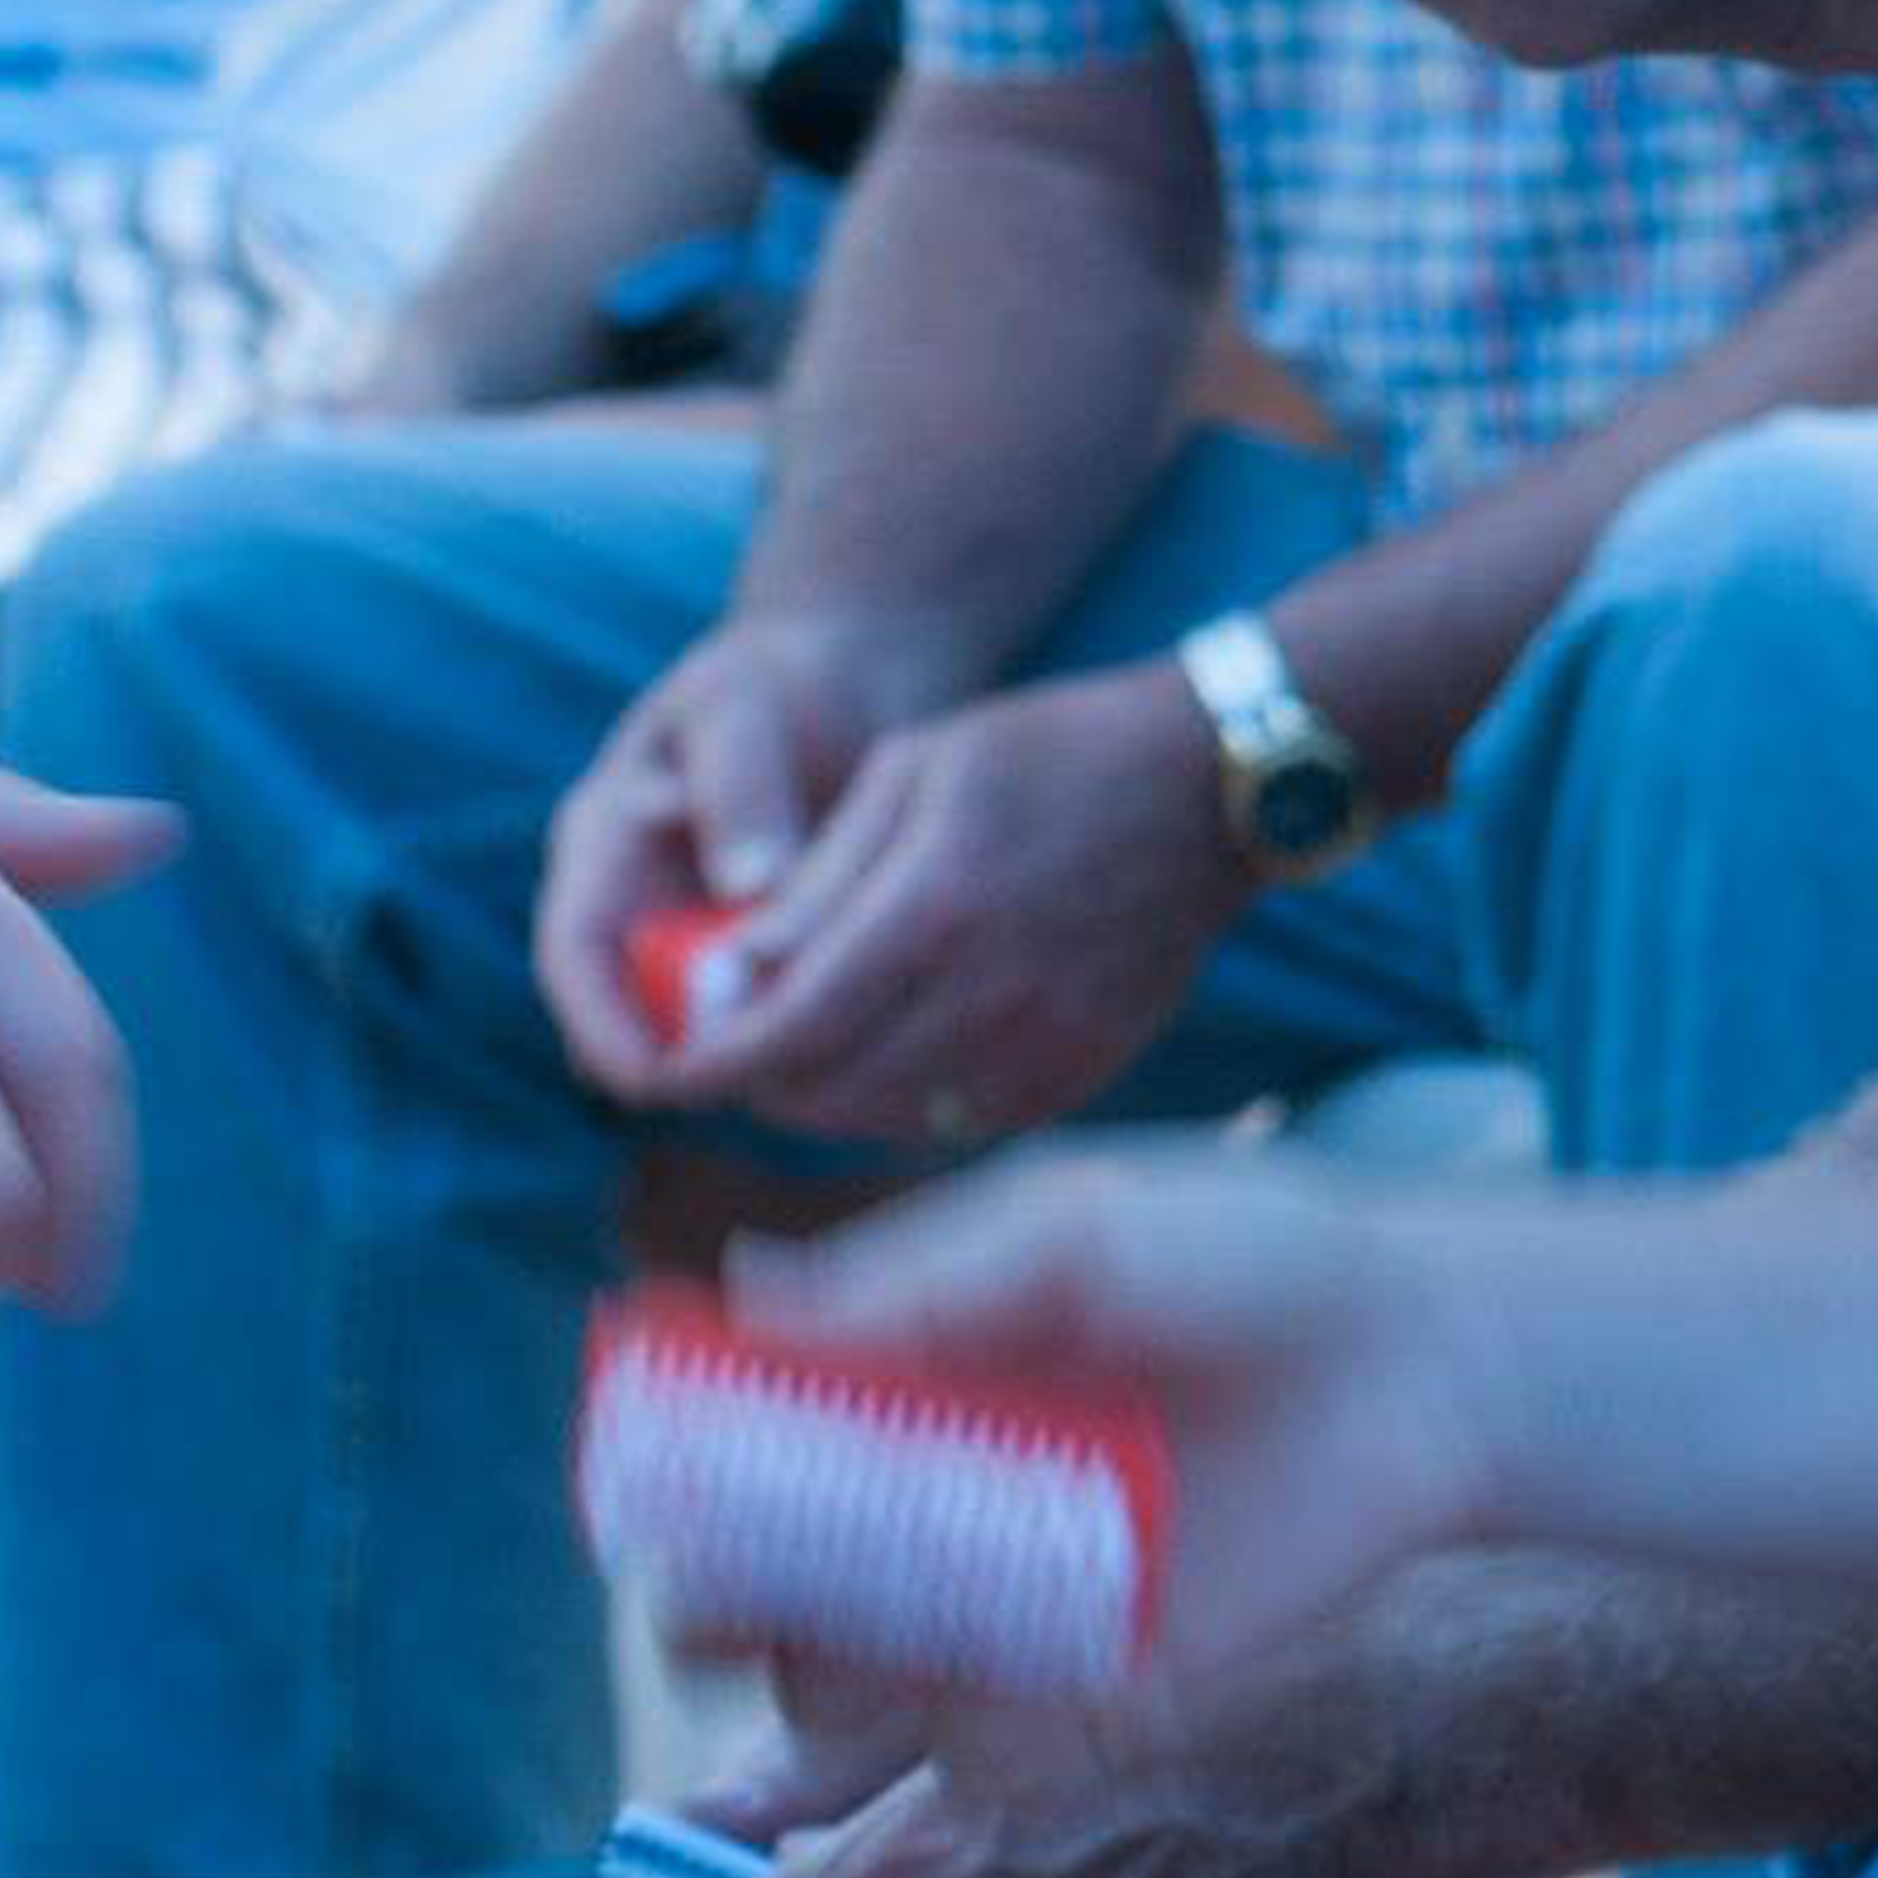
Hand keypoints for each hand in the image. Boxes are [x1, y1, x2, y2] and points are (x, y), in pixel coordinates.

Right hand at [534, 601, 952, 1098]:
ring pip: (709, 1027)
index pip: (572, 959)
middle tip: (770, 1095)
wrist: (851, 670)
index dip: (601, 1027)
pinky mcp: (770, 945)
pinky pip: (775, 1011)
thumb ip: (739, 788)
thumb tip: (749, 887)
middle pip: (638, 1015)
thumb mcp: (744, 711)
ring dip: (757, 1059)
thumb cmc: (779, 675)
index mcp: (603, 847)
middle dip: (690, 1065)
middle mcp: (642, 901)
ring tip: (830, 1082)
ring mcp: (704, 928)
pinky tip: (875, 1049)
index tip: (657, 1079)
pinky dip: (808, 1032)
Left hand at [650, 659, 1244, 1150]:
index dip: (709, 1063)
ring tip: (803, 1058)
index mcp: (933, 906)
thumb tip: (728, 975)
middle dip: (758, 1083)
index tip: (664, 1068)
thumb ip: (817, 881)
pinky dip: (908, 1107)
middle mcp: (990, 990)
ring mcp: (1048, 1037)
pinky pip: (970, 1122)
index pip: (787, 1027)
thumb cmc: (1047, 755)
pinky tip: (895, 1062)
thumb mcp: (910, 772)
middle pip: (830, 1089)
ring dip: (827, 1100)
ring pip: (893, 1118)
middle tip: (729, 1055)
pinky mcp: (1089, 1062)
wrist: (1212, 787)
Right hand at [735, 1146, 1509, 1679]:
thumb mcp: (1080, 1232)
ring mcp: (1029, 1580)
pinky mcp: (1101, 1663)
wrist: (1438, 1368)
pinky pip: (972, 1718)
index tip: (636, 1475)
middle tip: (689, 1578)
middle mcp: (972, 1484)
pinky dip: (907, 1723)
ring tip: (760, 1633)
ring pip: (857, 1653)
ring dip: (789, 1660)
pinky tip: (873, 1700)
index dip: (694, 1458)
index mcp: (952, 1370)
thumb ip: (924, 1277)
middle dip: (717, 1579)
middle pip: (791, 1556)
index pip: (778, 1428)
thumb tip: (751, 1294)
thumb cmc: (1272, 1265)